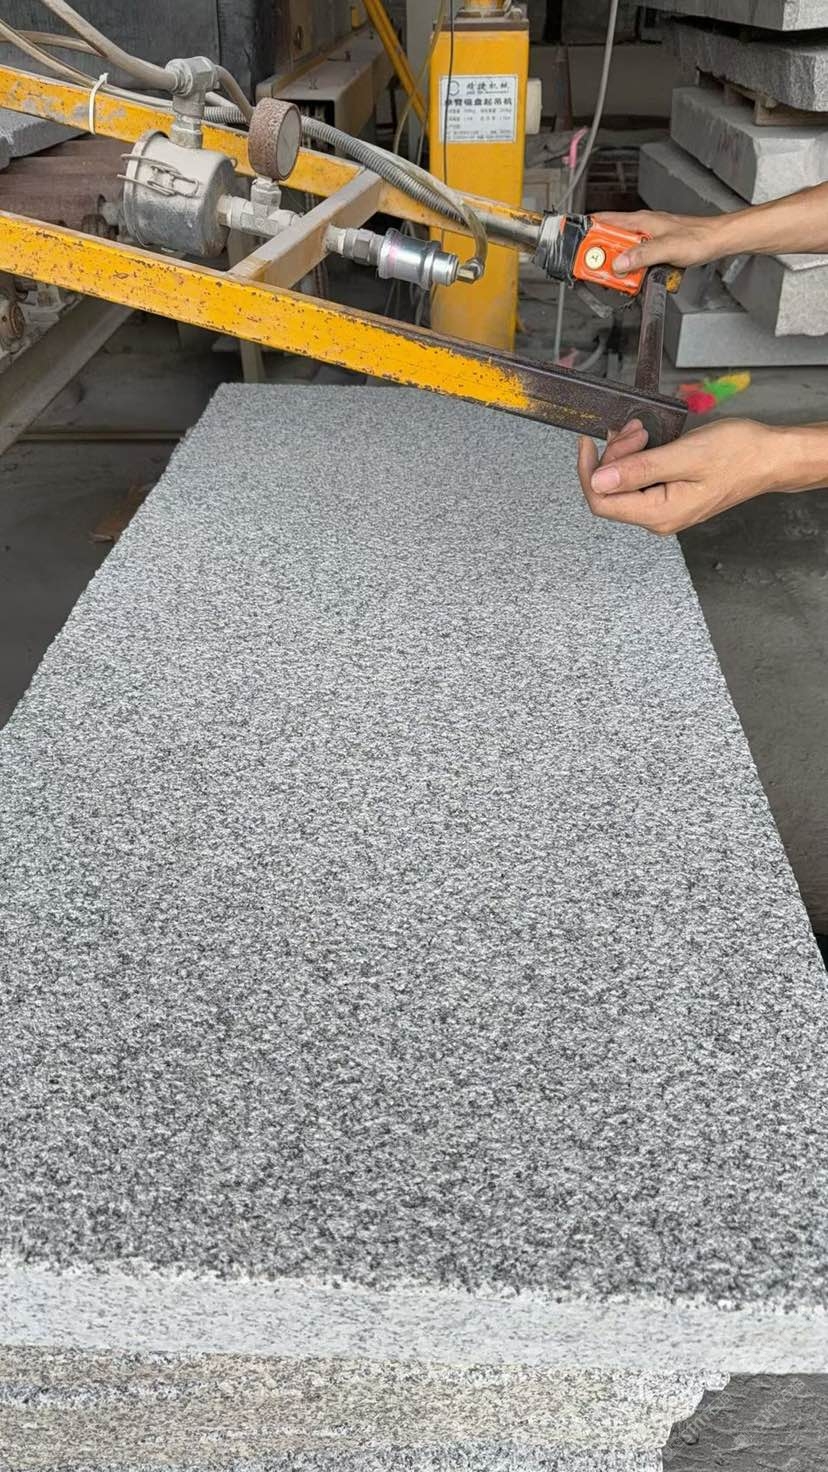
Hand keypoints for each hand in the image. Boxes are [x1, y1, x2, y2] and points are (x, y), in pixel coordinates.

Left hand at [577, 418, 797, 534]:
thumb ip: (640, 470)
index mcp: (660, 514)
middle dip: (613, 455)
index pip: (601, 502)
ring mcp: (664, 508)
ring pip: (624, 482)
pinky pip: (640, 478)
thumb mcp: (685, 455)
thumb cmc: (739, 455)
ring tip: (644, 429)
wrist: (769, 457)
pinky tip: (649, 438)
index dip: (588, 471)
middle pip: (611, 491)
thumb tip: (599, 482)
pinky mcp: (669, 495)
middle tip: (633, 428)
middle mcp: (659, 518)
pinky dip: (639, 455)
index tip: (589, 442)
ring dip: (626, 452)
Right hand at [592, 209, 723, 274]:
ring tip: (618, 279)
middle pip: (610, 240)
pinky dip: (632, 270)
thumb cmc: (698, 237)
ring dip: (618, 266)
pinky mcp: (654, 250)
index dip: (587, 231)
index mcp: (640, 221)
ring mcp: (647, 239)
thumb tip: (619, 263)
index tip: (577, 246)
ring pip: (622, 252)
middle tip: (597, 271)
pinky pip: (636, 260)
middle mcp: (641, 228)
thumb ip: (641, 255)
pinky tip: (636, 278)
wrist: (717, 241)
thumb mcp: (667, 248)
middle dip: (601, 256)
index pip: (604, 221)